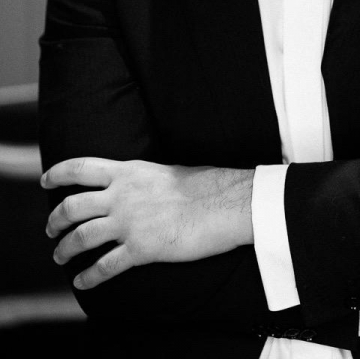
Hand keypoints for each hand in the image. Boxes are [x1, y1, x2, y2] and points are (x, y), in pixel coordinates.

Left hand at [41, 158, 253, 289]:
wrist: (223, 204)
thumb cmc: (203, 185)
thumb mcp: (164, 170)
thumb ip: (142, 178)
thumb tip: (135, 185)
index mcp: (128, 170)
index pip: (80, 168)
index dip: (57, 174)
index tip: (45, 180)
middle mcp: (121, 195)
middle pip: (72, 206)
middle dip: (55, 220)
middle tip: (51, 229)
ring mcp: (128, 222)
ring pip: (81, 238)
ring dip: (64, 250)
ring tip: (60, 256)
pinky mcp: (140, 249)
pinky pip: (104, 266)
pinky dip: (88, 277)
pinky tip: (82, 282)